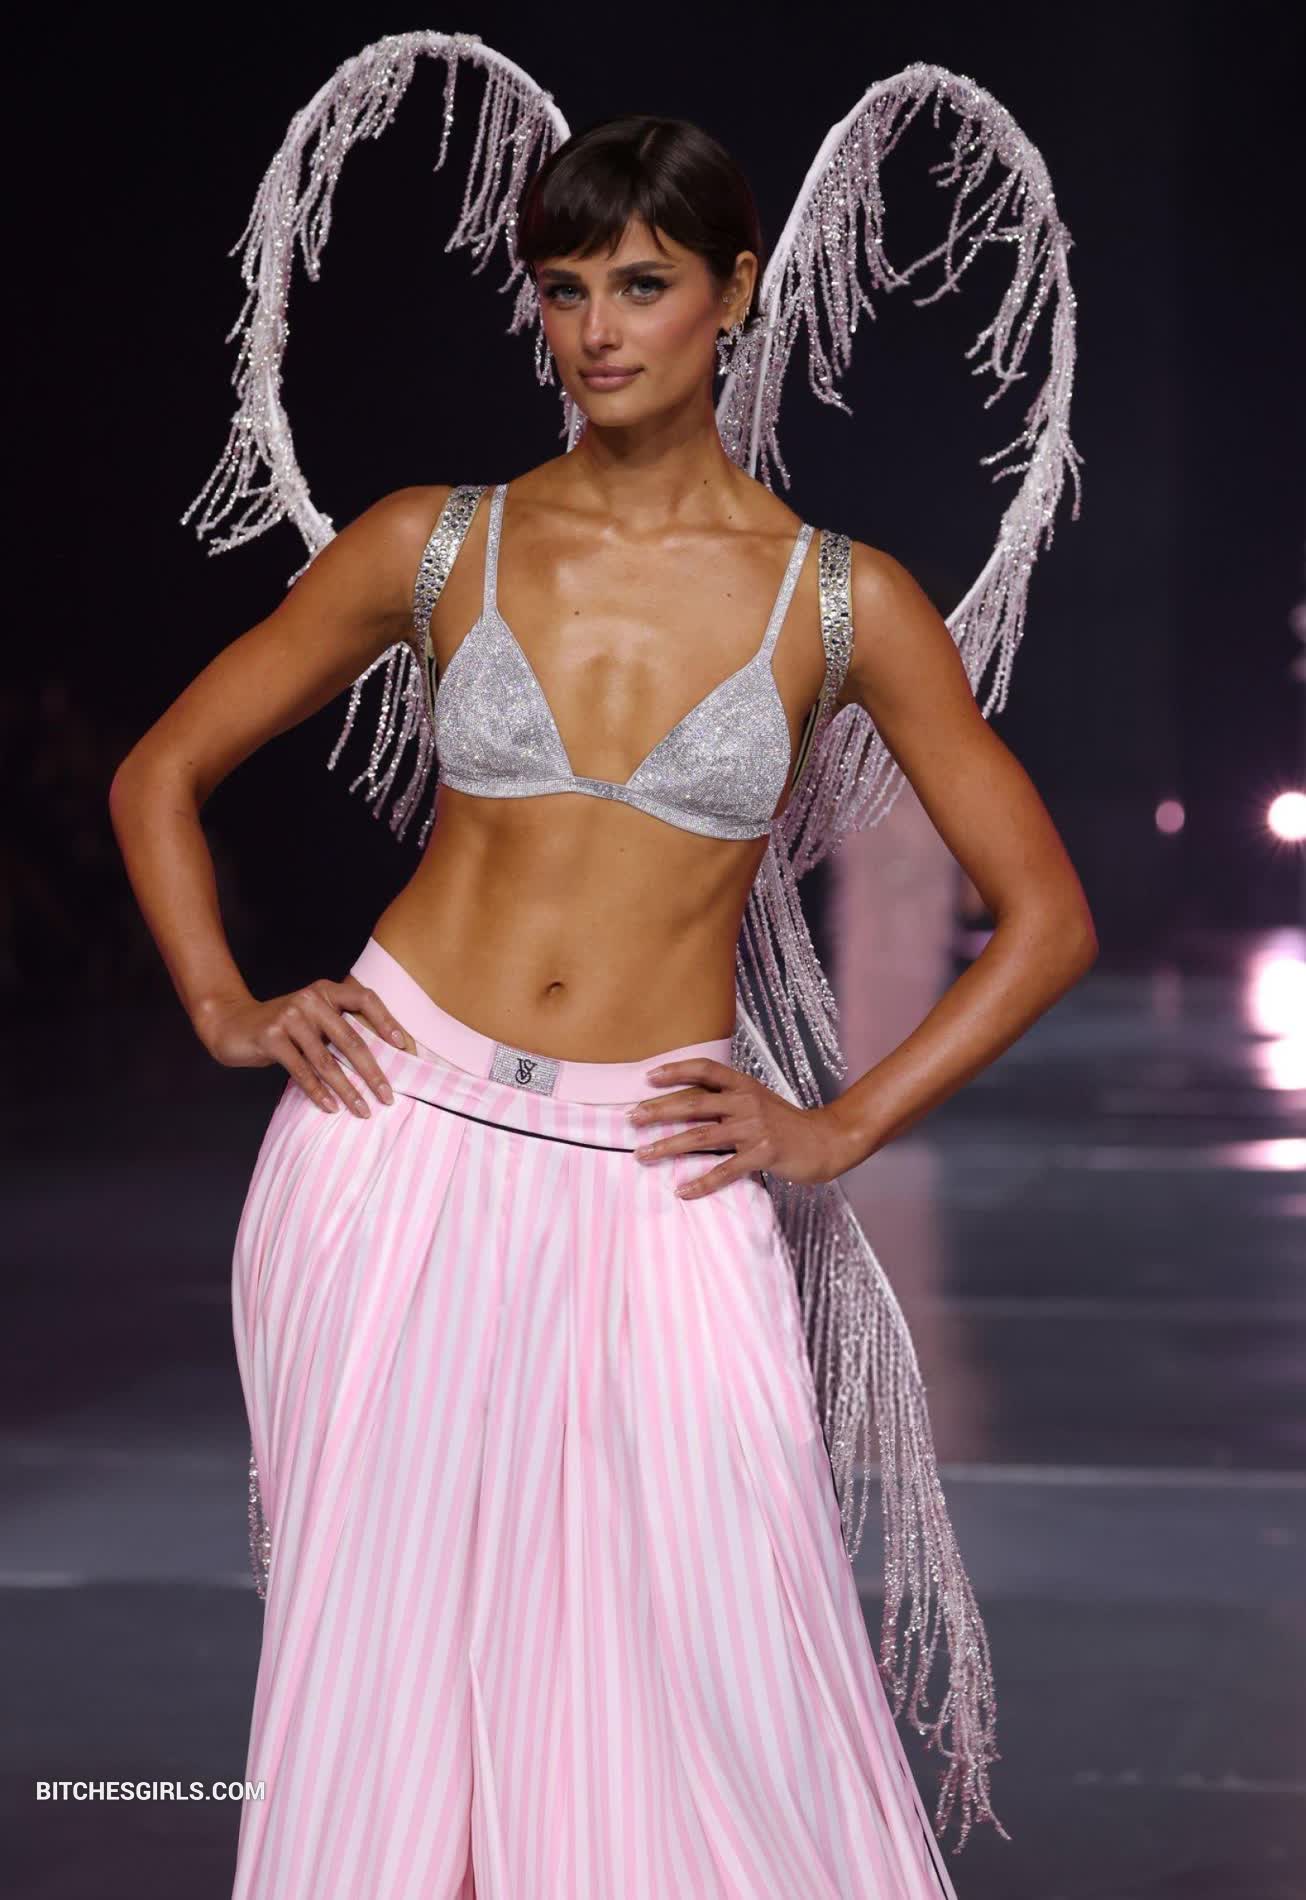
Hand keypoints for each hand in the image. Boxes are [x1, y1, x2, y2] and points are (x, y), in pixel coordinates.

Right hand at [195, 976, 418, 1117]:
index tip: (404, 1048)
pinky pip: (301, 1071)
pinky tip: (332, 1107)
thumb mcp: (311, 1018)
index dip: (387, 1021)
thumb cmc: (281, 1027)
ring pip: (327, 1061)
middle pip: (351, 1039)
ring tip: (363, 1110)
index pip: (365, 999)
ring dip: (348, 1090)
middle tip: (388, 1096)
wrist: (232, 1024)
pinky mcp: (271, 1037)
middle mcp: (310, 999)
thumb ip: (337, 1027)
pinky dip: (319, 1092)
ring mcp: (290, 1017)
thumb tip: (381, 1059)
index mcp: (325, 991)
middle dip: (372, 1072)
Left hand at [627, 1056, 865, 1199]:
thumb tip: (685, 1103)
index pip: (705, 1068)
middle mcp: (746, 1102)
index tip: (647, 1076)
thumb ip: (728, 1099)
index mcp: (744, 1085)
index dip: (676, 1070)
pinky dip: (701, 1182)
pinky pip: (725, 1170)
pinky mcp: (764, 1154)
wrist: (827, 1140)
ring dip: (669, 1146)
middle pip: (694, 1102)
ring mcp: (755, 1128)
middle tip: (630, 1119)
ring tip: (643, 1155)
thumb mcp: (758, 1100)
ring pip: (702, 1136)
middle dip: (658, 1110)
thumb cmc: (787, 1123)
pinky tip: (682, 1190)